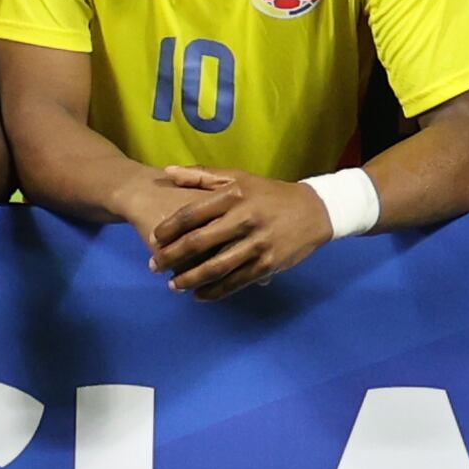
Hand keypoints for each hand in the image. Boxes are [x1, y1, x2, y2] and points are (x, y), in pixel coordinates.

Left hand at [138, 165, 328, 297]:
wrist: (315, 211)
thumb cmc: (270, 193)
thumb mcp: (239, 177)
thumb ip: (202, 175)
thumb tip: (168, 172)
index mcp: (235, 195)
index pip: (193, 213)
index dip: (169, 228)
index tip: (154, 239)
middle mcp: (245, 219)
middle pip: (198, 242)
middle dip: (172, 257)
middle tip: (154, 266)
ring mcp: (257, 244)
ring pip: (215, 267)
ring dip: (189, 280)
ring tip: (173, 286)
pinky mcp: (267, 264)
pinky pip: (235, 282)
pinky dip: (215, 291)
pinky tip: (200, 296)